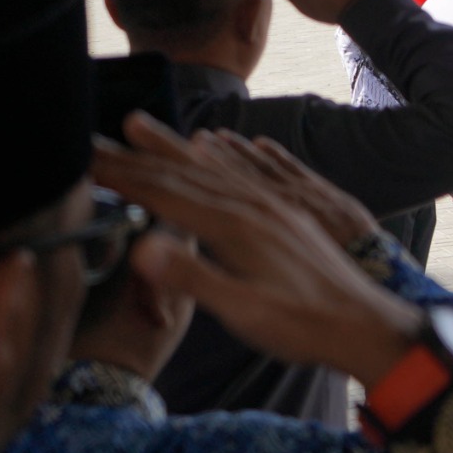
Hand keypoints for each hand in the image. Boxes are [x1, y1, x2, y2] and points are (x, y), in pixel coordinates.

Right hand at [93, 114, 418, 384]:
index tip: (87, 160)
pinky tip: (220, 144)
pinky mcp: (290, 216)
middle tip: (102, 134)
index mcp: (238, 229)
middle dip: (142, 155)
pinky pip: (252, 174)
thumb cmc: (303, 326)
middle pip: (189, 174)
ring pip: (217, 169)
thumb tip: (142, 247)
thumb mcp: (244, 312)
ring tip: (146, 126)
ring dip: (177, 148)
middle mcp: (256, 208)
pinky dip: (228, 156)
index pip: (169, 195)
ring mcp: (276, 209)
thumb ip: (195, 279)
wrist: (365, 325)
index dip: (127, 177)